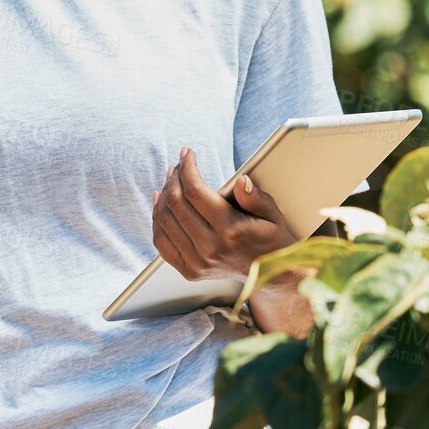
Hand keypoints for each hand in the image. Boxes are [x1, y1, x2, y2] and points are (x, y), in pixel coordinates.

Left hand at [154, 147, 299, 282]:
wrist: (269, 274)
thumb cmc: (270, 238)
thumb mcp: (271, 214)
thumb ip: (255, 197)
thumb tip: (242, 180)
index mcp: (230, 231)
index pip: (196, 192)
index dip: (187, 168)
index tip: (186, 153)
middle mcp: (210, 248)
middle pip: (177, 204)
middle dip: (174, 178)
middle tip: (177, 165)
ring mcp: (197, 263)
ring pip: (165, 221)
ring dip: (164, 195)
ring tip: (170, 179)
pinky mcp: (189, 271)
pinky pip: (162, 243)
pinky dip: (157, 220)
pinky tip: (160, 202)